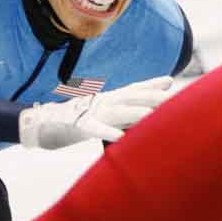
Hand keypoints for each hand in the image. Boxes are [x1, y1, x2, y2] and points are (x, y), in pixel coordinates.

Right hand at [19, 75, 173, 149]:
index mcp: (112, 97)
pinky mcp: (80, 125)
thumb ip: (134, 101)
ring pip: (118, 112)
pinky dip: (107, 131)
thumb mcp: (110, 107)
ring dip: (135, 113)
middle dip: (153, 98)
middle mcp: (105, 101)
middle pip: (132, 98)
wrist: (48, 121)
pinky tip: (119, 137)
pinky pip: (95, 128)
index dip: (153, 85)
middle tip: (173, 101)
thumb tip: (161, 86)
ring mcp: (93, 112)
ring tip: (153, 116)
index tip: (170, 82)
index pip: (136, 89)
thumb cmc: (85, 115)